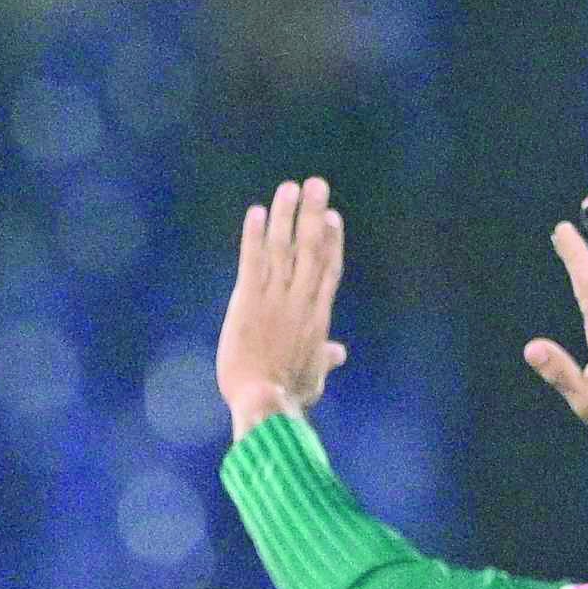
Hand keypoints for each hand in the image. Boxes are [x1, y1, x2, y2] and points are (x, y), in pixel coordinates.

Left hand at [216, 177, 348, 434]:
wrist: (264, 404)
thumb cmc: (288, 397)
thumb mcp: (314, 378)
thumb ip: (325, 358)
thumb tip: (339, 352)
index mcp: (317, 317)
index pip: (328, 270)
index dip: (331, 241)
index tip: (333, 217)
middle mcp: (300, 301)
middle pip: (311, 248)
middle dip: (314, 214)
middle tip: (317, 184)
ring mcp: (276, 299)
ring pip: (284, 248)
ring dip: (287, 215)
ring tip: (289, 188)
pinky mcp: (248, 301)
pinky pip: (253, 261)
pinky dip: (254, 236)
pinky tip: (257, 213)